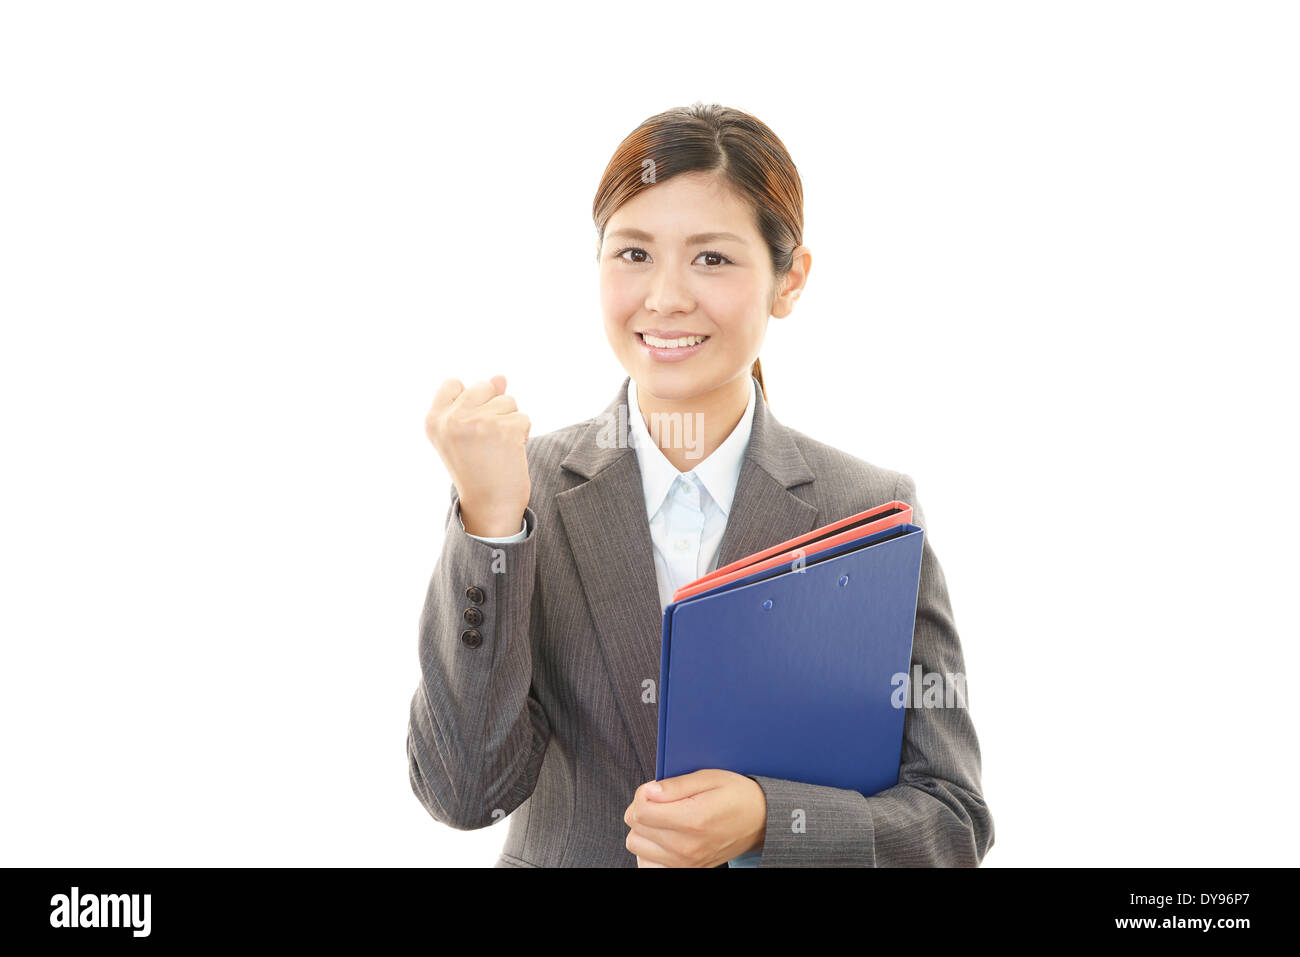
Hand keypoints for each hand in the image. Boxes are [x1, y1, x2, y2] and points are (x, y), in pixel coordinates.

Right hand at [425, 375, 530, 536]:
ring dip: (509, 423)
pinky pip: (523, 418)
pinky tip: (510, 454)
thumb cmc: (476, 470)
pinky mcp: (505, 430)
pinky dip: (522, 435)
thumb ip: (479, 402)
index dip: (469, 400)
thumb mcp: (466, 434)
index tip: (469, 428)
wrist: (489, 507)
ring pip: (508, 401)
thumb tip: (500, 377)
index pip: (453, 383)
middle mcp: (453, 419)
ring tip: (497, 449)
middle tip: (486, 440)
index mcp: (434, 420)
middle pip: (485, 387)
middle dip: (493, 408)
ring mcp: (479, 423)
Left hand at [624, 769, 766, 867]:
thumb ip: (675, 785)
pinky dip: (648, 850)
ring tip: (663, 818)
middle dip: (642, 808)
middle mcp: (686, 847)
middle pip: (635, 827)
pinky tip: (662, 836)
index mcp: (692, 820)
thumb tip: (648, 791)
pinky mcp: (686, 870)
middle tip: (661, 800)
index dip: (643, 794)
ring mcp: (685, 863)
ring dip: (644, 829)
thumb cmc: (737, 796)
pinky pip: (648, 864)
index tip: (655, 789)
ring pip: (636, 845)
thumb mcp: (710, 778)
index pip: (641, 811)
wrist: (760, 822)